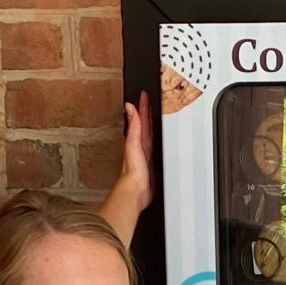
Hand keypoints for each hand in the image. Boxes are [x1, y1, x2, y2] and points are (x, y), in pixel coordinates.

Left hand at [120, 91, 153, 213]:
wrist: (136, 190)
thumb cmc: (133, 171)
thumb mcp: (134, 144)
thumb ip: (133, 126)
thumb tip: (129, 107)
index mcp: (137, 139)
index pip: (141, 119)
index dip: (142, 106)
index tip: (144, 94)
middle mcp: (140, 146)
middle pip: (145, 125)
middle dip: (147, 113)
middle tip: (149, 100)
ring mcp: (145, 154)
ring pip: (149, 135)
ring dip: (150, 125)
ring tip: (153, 115)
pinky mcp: (151, 164)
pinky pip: (153, 147)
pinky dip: (155, 140)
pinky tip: (156, 140)